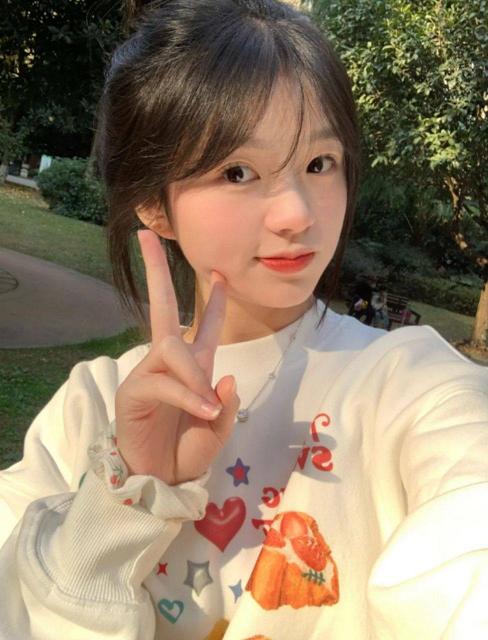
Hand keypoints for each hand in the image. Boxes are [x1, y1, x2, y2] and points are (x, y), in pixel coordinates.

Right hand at [114, 229, 239, 484]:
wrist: (160, 483)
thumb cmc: (187, 454)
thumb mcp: (218, 432)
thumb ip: (225, 407)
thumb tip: (227, 378)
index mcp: (194, 367)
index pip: (204, 325)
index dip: (214, 301)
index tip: (222, 273)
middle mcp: (169, 362)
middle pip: (162, 306)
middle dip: (156, 270)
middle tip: (146, 234)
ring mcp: (148, 374)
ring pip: (171, 346)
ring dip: (192, 373)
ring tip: (206, 408)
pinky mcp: (133, 392)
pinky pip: (163, 381)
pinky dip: (186, 394)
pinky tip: (202, 410)